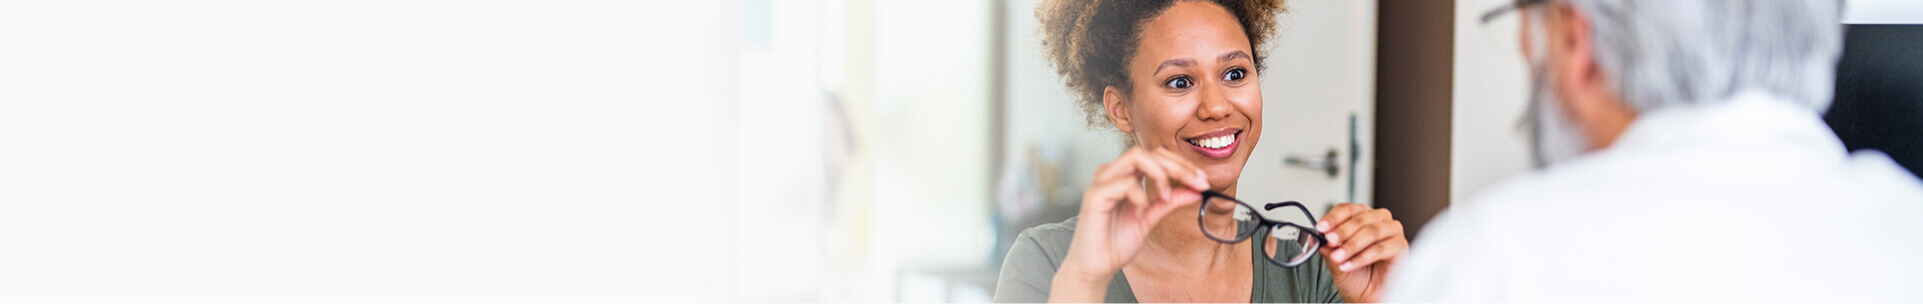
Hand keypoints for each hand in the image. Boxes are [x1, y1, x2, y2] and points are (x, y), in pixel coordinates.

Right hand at [1049, 147, 1208, 301]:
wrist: (1095, 267)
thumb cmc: (1115, 243)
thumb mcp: (1150, 220)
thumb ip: (1169, 203)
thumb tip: (1196, 190)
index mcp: (1126, 176)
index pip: (1157, 157)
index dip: (1182, 165)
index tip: (1203, 181)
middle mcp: (1113, 174)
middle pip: (1150, 152)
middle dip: (1178, 166)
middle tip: (1197, 183)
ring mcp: (1102, 182)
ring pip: (1136, 156)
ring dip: (1160, 173)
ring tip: (1166, 196)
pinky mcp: (1094, 195)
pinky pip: (1123, 182)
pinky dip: (1139, 193)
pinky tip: (1143, 208)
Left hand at [1316, 203, 1407, 302]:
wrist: (1367, 297)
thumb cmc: (1356, 276)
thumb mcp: (1335, 261)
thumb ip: (1329, 249)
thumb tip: (1321, 239)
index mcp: (1361, 217)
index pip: (1347, 210)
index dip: (1333, 218)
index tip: (1321, 228)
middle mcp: (1378, 221)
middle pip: (1360, 218)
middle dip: (1342, 231)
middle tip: (1329, 242)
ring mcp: (1391, 232)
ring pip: (1371, 231)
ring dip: (1351, 245)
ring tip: (1338, 257)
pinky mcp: (1401, 246)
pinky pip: (1380, 248)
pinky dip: (1362, 257)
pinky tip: (1349, 265)